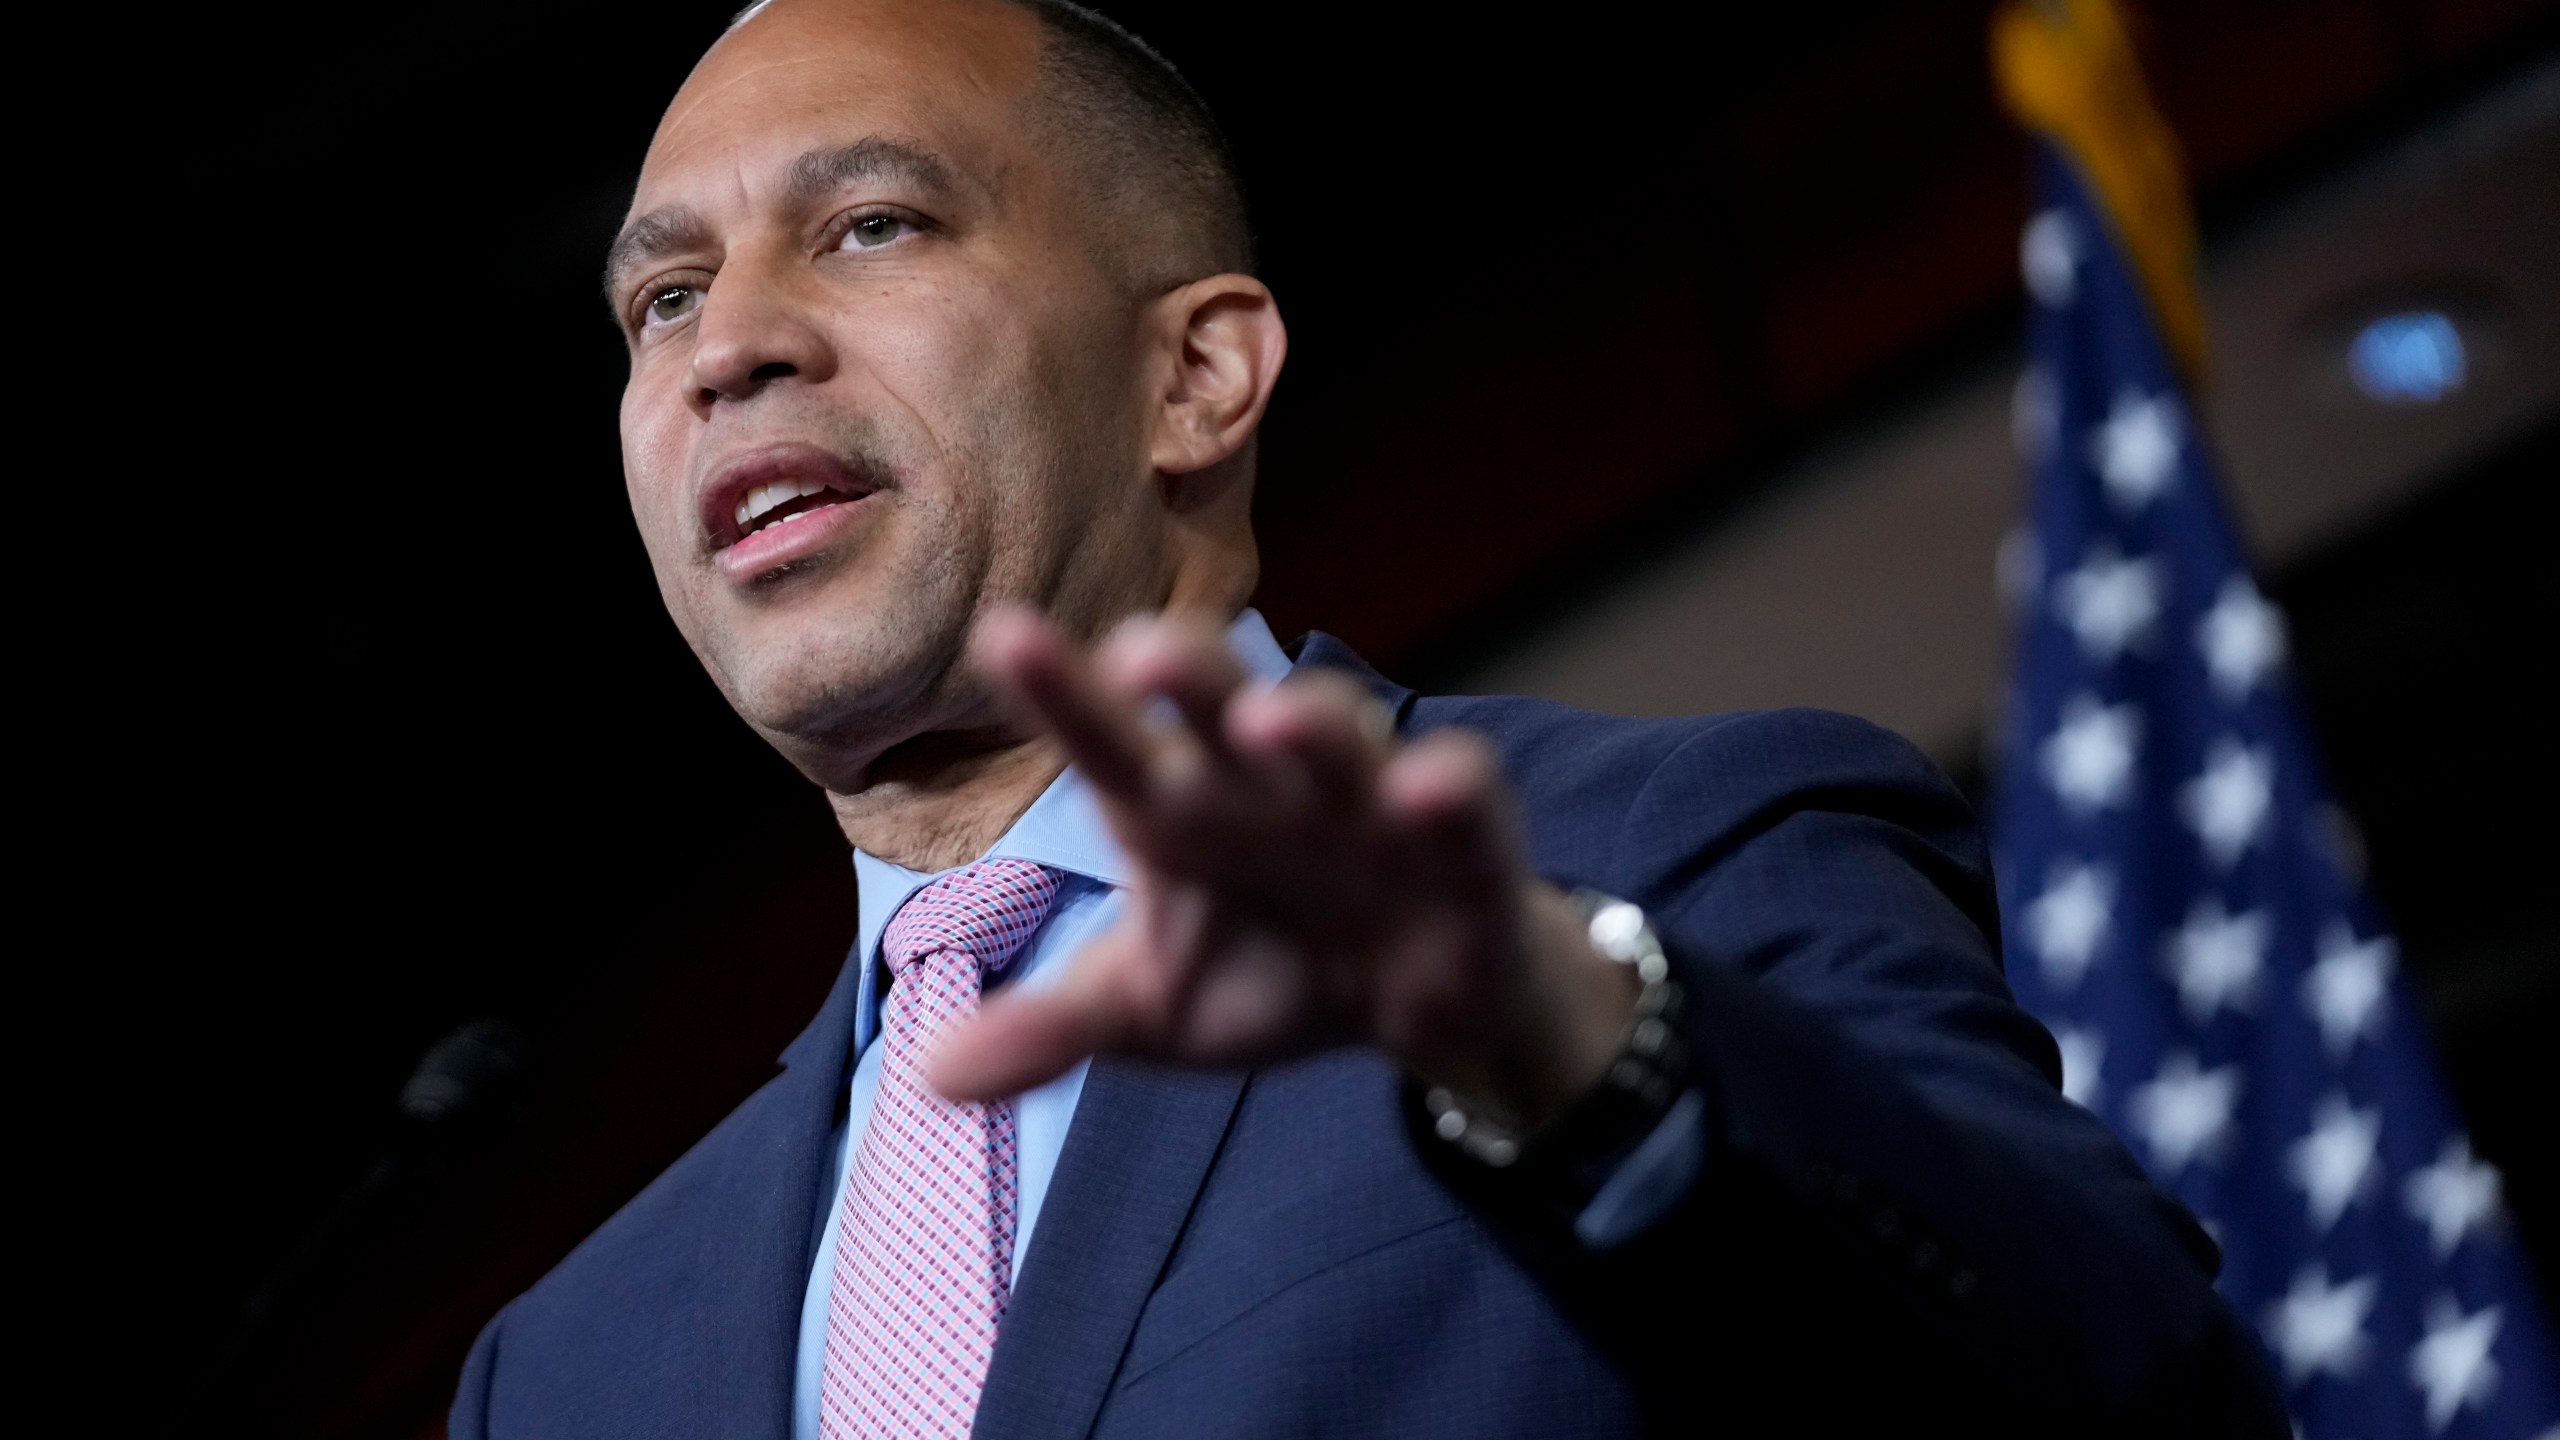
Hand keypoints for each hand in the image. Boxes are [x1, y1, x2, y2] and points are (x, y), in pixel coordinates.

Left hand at [929, 608, 1637, 1126]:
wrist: (1414, 1004)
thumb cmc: (1267, 971)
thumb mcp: (1151, 1011)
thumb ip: (1053, 1028)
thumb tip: (928, 1075)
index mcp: (1175, 807)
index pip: (1107, 743)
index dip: (1059, 693)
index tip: (1003, 637)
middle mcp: (1260, 778)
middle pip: (1217, 699)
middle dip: (1184, 669)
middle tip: (1137, 654)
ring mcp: (1359, 795)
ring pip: (1334, 727)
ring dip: (1307, 718)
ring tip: (1267, 719)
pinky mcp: (1458, 832)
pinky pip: (1460, 789)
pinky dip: (1444, 784)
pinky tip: (1420, 791)